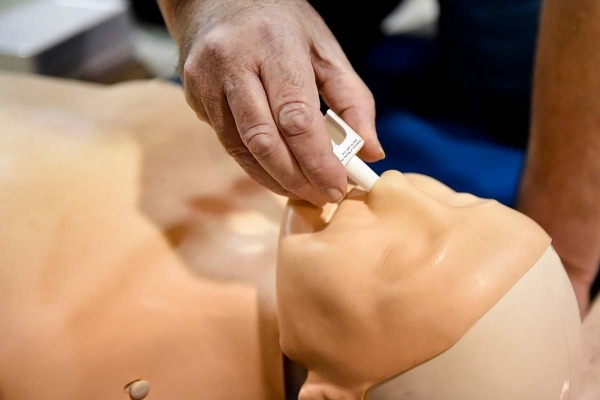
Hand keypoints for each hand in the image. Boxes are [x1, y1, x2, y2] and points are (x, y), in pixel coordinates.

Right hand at [158, 0, 384, 204]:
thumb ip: (352, 100)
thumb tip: (372, 152)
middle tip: (322, 196)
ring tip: (303, 190)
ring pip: (240, 148)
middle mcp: (232, 60)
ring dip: (274, 178)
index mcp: (273, 43)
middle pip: (264, 139)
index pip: (295, 116)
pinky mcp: (192, 96)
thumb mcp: (324, 49)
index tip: (338, 186)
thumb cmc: (280, 24)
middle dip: (296, 178)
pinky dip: (255, 165)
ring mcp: (205, 80)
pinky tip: (277, 172)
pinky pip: (227, 142)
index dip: (317, 160)